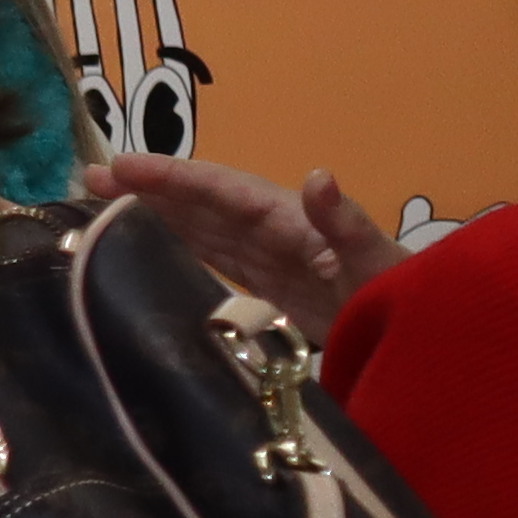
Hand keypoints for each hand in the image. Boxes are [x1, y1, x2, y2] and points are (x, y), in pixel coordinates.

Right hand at [81, 150, 404, 340]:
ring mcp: (274, 261)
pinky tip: (151, 247)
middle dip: (149, 189)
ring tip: (101, 205)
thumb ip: (348, 224)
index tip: (119, 168)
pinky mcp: (272, 291)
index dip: (172, 178)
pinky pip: (216, 260)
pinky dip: (180, 247)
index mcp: (294, 222)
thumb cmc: (405, 304)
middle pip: (203, 204)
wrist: (430, 348)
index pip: (222, 192)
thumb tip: (316, 176)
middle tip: (87, 179)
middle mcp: (278, 234)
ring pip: (203, 229)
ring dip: (155, 215)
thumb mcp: (380, 265)